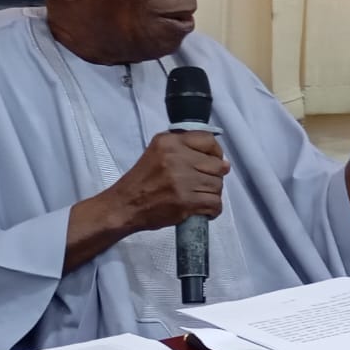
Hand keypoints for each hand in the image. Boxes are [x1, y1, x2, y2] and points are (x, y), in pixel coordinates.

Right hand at [108, 130, 228, 230]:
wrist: (125, 205)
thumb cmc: (143, 180)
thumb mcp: (158, 152)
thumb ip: (186, 149)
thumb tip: (224, 162)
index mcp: (169, 142)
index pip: (208, 140)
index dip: (216, 153)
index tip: (212, 162)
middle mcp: (176, 158)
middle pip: (217, 165)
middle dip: (214, 177)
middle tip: (201, 184)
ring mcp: (182, 180)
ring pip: (217, 185)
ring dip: (212, 194)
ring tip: (198, 196)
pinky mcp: (186, 201)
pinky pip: (215, 204)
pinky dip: (213, 209)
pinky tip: (202, 209)